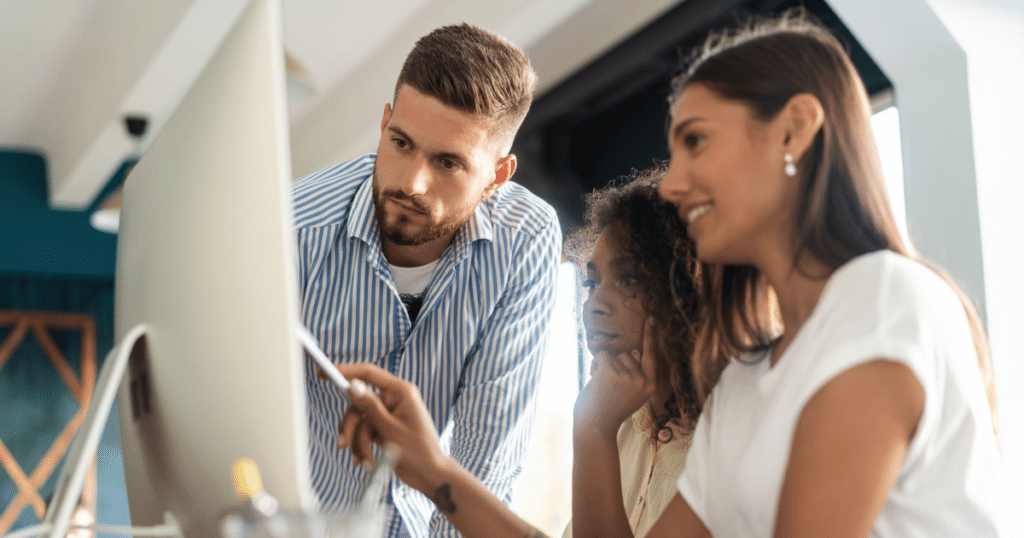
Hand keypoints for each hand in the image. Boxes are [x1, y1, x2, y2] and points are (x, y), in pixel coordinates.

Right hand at [330, 363, 452, 494]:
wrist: (429, 475)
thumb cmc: (419, 451)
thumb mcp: (390, 428)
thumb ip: (369, 406)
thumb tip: (352, 385)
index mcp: (400, 391)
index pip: (369, 373)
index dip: (345, 371)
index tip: (324, 372)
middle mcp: (393, 400)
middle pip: (358, 405)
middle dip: (351, 428)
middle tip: (343, 444)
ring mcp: (387, 415)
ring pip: (359, 422)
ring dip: (358, 443)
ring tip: (365, 461)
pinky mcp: (383, 428)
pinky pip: (363, 433)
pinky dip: (362, 447)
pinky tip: (366, 462)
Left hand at [574, 317, 657, 438]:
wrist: (596, 428)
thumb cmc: (611, 410)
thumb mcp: (632, 394)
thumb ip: (636, 374)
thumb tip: (635, 351)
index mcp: (650, 386)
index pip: (652, 356)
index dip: (651, 337)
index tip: (651, 318)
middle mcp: (642, 380)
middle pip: (627, 354)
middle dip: (615, 365)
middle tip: (609, 387)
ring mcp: (627, 375)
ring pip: (614, 355)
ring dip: (604, 366)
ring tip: (602, 386)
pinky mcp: (610, 372)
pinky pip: (601, 355)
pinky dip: (594, 365)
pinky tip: (594, 381)